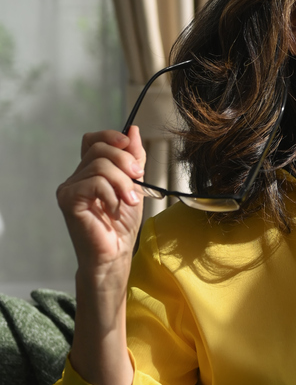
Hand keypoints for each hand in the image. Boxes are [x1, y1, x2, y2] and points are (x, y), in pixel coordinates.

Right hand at [56, 127, 145, 280]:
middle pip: (98, 148)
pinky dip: (111, 194)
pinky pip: (93, 183)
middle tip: (138, 177)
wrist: (115, 254)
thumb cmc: (122, 225)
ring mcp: (69, 188)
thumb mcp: (134, 185)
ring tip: (130, 201)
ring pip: (99, 166)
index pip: (93, 140)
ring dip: (122, 182)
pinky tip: (114, 209)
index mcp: (89, 172)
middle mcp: (76, 177)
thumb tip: (132, 130)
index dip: (110, 136)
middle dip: (124, 159)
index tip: (129, 145)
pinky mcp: (68, 199)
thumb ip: (133, 159)